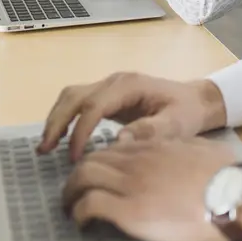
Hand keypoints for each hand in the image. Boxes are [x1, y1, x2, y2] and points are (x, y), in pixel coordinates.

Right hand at [39, 72, 227, 161]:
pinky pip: (79, 103)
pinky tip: (60, 140)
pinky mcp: (108, 96)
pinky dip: (65, 118)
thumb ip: (152, 130)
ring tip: (45, 147)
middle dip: (57, 122)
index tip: (74, 158)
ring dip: (56, 119)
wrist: (196, 100)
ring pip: (72, 96)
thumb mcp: (177, 124)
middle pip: (75, 96)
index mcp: (129, 86)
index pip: (94, 105)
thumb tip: (119, 140)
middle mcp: (115, 82)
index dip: (81, 131)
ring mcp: (110, 87)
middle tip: (45, 150)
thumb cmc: (187, 112)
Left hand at [62, 136, 237, 240]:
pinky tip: (82, 222)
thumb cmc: (227, 176)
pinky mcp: (129, 210)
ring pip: (82, 178)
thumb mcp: (201, 150)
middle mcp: (137, 161)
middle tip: (76, 192)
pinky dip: (79, 213)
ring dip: (71, 193)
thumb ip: (181, 150)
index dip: (100, 163)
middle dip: (78, 177)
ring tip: (70, 208)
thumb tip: (179, 156)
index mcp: (155, 146)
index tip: (99, 177)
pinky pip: (89, 205)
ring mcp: (131, 184)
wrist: (234, 193)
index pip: (112, 149)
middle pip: (91, 160)